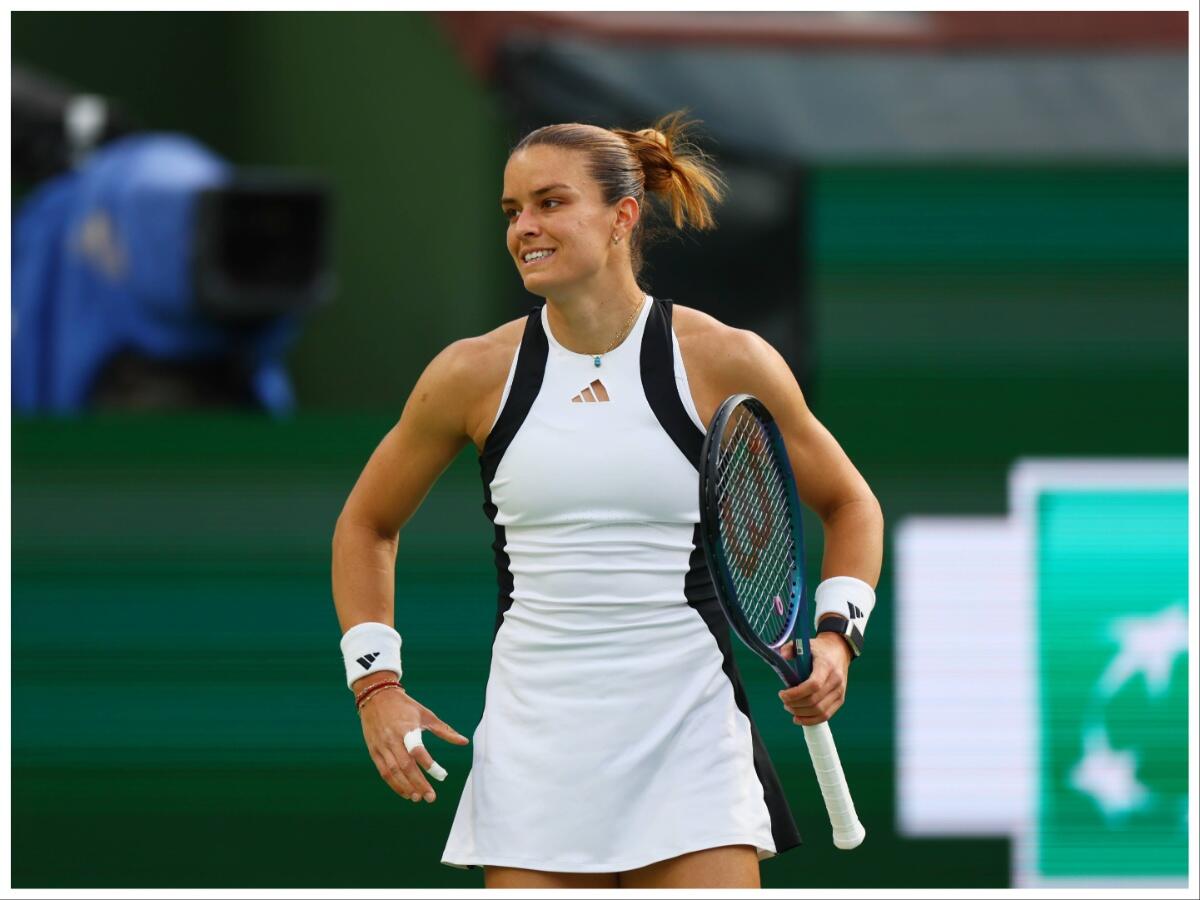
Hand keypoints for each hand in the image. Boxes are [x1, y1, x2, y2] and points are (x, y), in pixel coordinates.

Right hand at [357, 685, 468, 803]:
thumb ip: (444, 730)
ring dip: (406, 787)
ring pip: (393, 772)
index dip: (430, 765)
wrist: (376, 697)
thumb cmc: (405, 706)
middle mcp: (392, 739)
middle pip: (406, 766)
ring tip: (418, 798)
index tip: (443, 776)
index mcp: (407, 729)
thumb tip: (464, 742)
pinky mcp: (374, 752)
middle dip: (418, 783)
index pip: (418, 751)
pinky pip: (383, 772)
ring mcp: (381, 747)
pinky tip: (405, 792)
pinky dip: (394, 784)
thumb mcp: (426, 715)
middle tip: (431, 797)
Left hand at [777, 633, 851, 724]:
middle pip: (814, 701)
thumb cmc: (818, 649)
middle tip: (784, 702)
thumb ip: (790, 648)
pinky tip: (798, 718)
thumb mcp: (804, 643)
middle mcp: (836, 680)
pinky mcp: (840, 699)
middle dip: (795, 705)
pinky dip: (811, 720)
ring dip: (801, 713)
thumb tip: (782, 656)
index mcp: (826, 666)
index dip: (796, 694)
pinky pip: (826, 715)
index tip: (782, 694)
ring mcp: (840, 691)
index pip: (813, 685)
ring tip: (789, 708)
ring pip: (820, 711)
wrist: (839, 650)